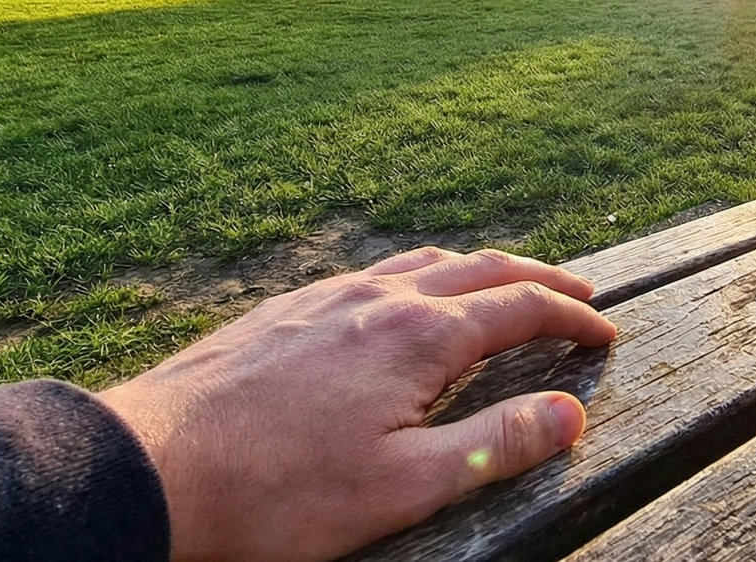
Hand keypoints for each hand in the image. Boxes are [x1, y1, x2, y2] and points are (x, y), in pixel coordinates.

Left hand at [101, 248, 616, 561]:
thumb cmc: (277, 494)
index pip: (519, 308)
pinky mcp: (284, 310)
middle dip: (540, 278)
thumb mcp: (401, 487)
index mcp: (415, 336)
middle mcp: (375, 298)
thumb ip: (492, 444)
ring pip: (423, 262)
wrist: (150, 467)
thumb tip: (570, 412)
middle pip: (480, 267)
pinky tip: (404, 303)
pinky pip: (373, 272)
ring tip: (503, 288)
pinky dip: (421, 276)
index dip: (572, 317)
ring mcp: (324, 296)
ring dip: (479, 270)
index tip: (605, 334)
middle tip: (582, 292)